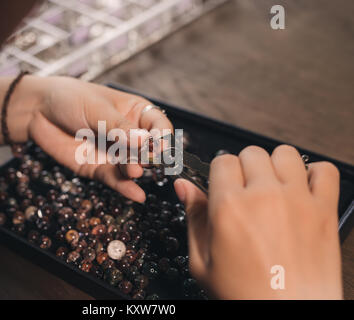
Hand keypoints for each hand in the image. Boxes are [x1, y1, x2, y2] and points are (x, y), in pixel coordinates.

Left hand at [20, 76, 172, 202]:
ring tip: (133, 171)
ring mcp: (115, 153)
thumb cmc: (70, 98)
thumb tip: (144, 142)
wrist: (37, 111)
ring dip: (134, 170)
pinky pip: (114, 179)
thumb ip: (119, 128)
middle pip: (148, 151)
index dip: (163, 137)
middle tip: (146, 160)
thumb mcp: (97, 108)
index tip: (162, 147)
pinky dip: (124, 187)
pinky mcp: (99, 168)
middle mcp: (129, 136)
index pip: (159, 126)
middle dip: (149, 157)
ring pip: (132, 166)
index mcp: (135, 113)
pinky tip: (135, 194)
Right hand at [174, 145, 341, 298]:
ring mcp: (297, 199)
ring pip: (285, 153)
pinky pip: (324, 171)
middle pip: (251, 152)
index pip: (222, 161)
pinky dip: (315, 174)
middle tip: (247, 190)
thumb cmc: (246, 295)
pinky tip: (302, 189)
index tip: (225, 184)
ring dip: (276, 165)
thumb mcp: (203, 262)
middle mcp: (263, 196)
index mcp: (229, 207)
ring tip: (274, 186)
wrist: (289, 314)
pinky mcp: (324, 209)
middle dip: (246, 168)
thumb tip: (184, 187)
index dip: (221, 173)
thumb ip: (193, 217)